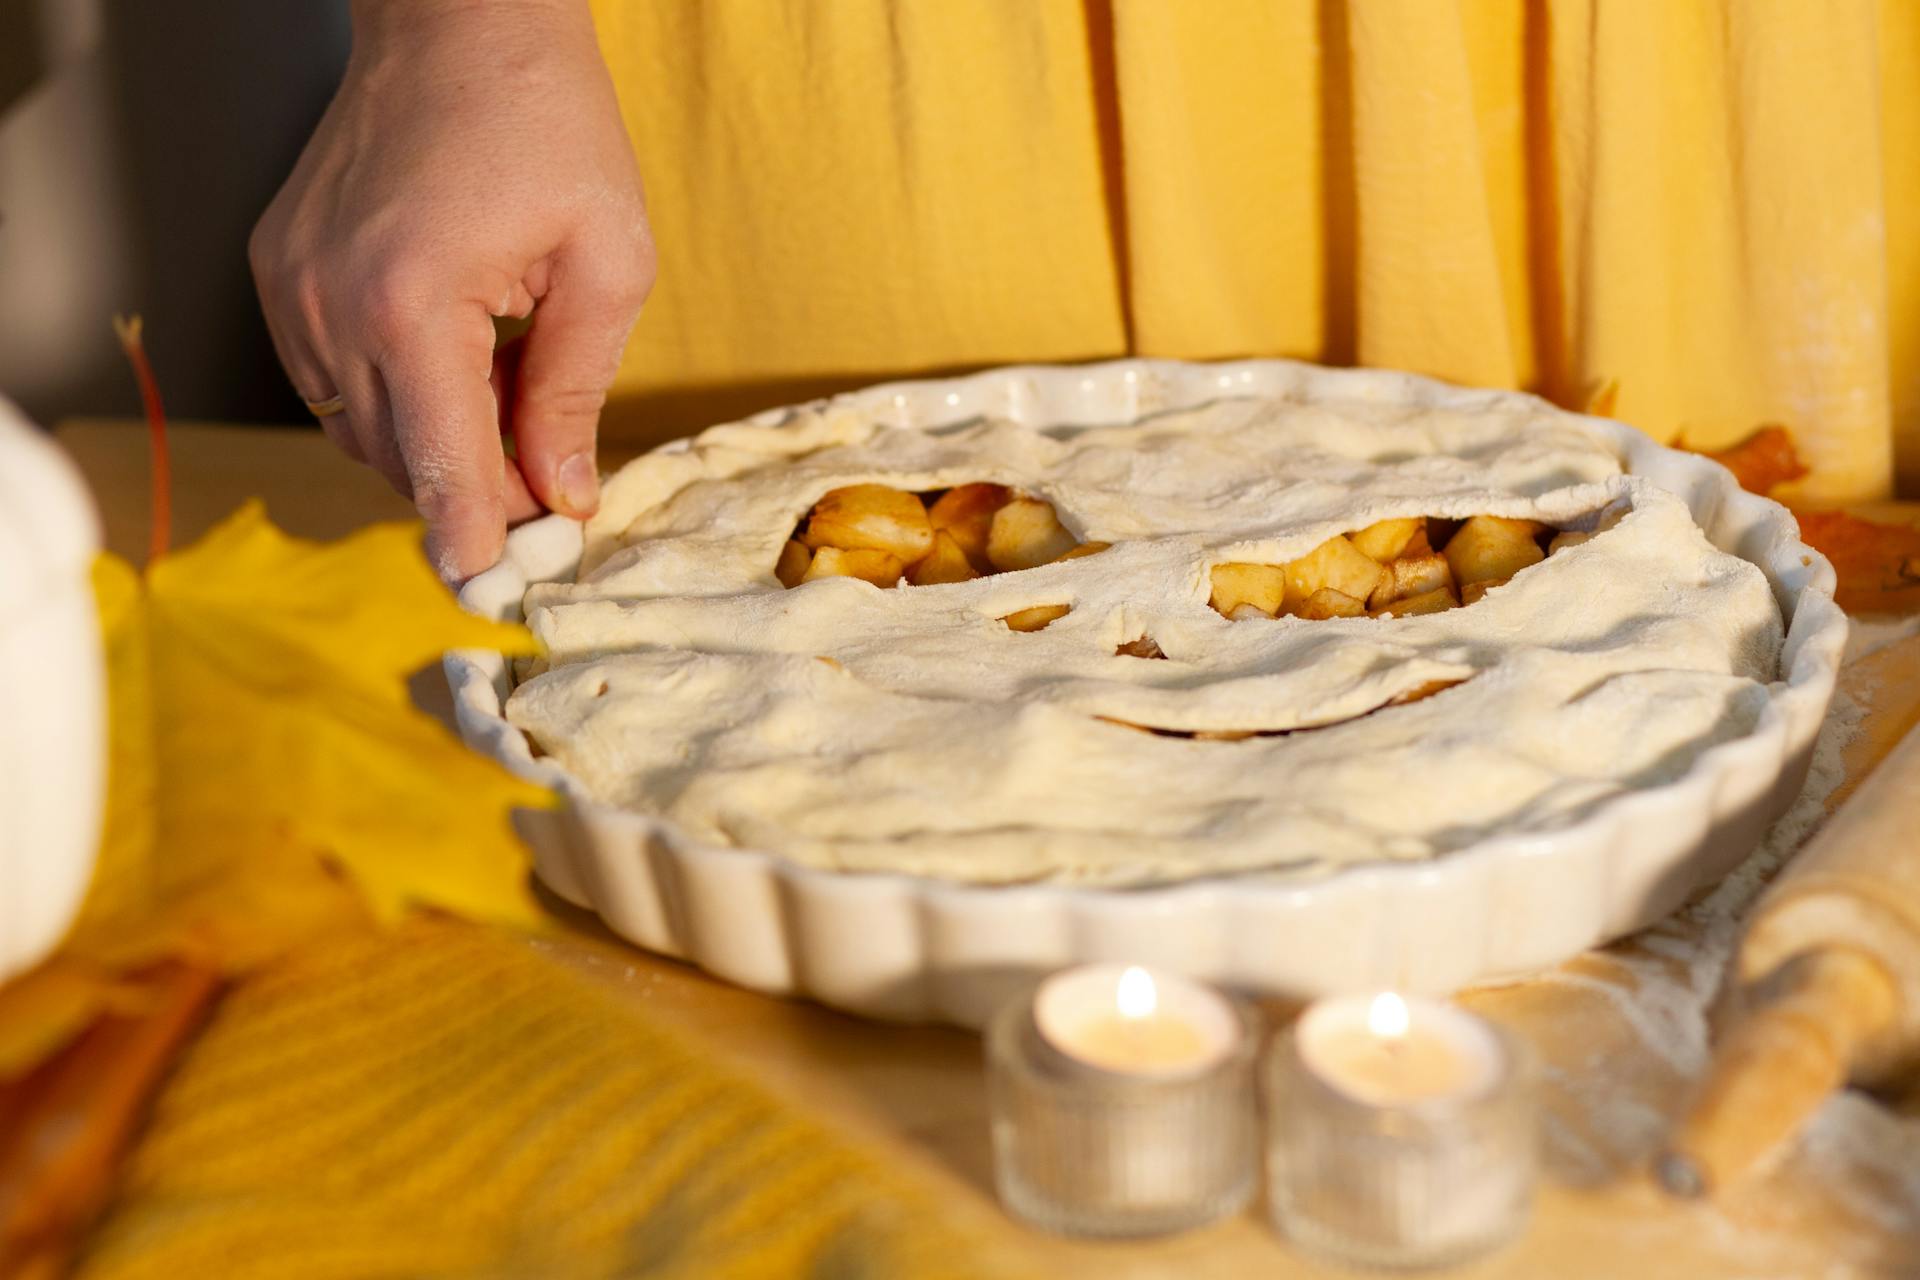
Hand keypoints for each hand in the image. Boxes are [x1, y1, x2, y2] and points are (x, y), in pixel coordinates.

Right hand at [250, 0, 653, 579]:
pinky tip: (452, 359)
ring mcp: (291, 287)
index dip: (474, 538)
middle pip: (397, 457)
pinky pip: (331, 378)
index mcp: (412, 302)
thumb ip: (575, 390)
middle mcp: (330, 303)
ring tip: (506, 394)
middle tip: (549, 485)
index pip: (439, 463)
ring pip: (358, 428)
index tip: (496, 592)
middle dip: (473, 485)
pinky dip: (392, 395)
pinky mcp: (278, 271)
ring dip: (432, 440)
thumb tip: (562, 492)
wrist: (461, 24)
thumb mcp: (607, 263)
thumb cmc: (548, 125)